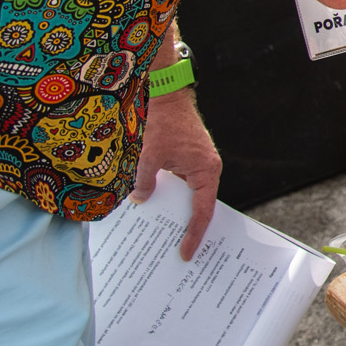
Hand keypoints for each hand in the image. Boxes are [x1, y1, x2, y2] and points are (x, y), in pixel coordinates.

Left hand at [131, 91, 221, 261]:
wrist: (165, 93)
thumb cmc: (163, 122)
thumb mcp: (148, 155)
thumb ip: (144, 181)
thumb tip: (139, 200)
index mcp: (206, 170)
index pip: (202, 210)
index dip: (194, 233)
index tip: (186, 252)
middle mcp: (206, 169)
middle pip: (198, 205)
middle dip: (186, 227)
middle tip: (177, 251)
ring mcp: (196, 164)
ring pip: (187, 196)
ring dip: (175, 211)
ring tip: (163, 233)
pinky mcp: (186, 159)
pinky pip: (179, 184)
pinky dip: (169, 196)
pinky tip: (154, 206)